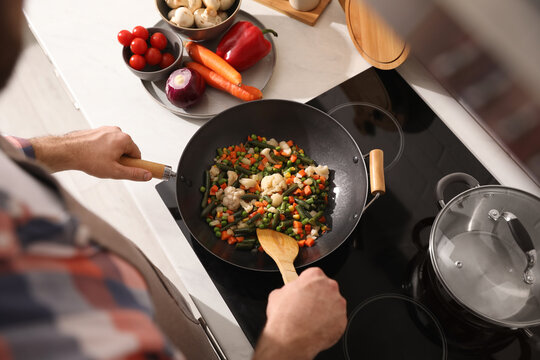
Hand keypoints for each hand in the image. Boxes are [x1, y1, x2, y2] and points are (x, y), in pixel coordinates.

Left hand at [30, 126, 151, 180]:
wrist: (67, 151)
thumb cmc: (87, 158)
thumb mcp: (115, 171)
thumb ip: (134, 173)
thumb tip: (146, 175)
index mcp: (124, 139)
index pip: (137, 154)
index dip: (133, 164)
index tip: (128, 169)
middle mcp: (116, 131)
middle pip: (126, 149)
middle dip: (121, 159)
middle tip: (110, 167)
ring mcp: (105, 130)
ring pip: (115, 146)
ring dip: (111, 155)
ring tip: (100, 162)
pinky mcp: (96, 132)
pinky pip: (105, 143)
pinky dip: (102, 151)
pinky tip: (94, 157)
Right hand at [253, 267, 346, 359]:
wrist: (290, 339)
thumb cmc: (284, 317)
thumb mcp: (277, 294)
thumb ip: (289, 289)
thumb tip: (290, 292)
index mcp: (314, 276)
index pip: (314, 275)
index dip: (308, 285)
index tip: (305, 291)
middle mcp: (330, 287)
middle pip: (326, 288)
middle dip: (318, 296)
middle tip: (307, 306)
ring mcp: (338, 304)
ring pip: (333, 304)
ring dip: (325, 310)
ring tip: (311, 319)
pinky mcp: (342, 320)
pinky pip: (337, 320)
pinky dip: (329, 324)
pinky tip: (317, 327)